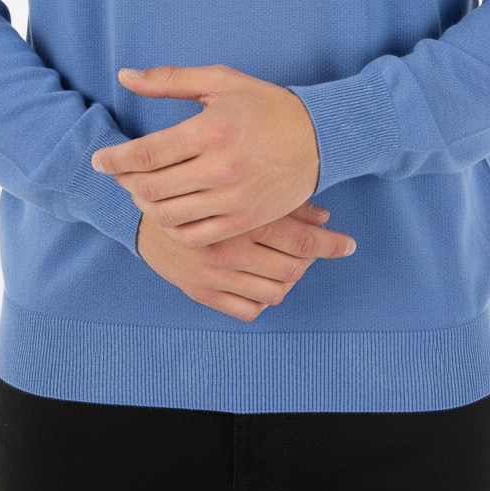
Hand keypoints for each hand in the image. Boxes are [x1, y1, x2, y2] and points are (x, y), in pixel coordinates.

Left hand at [92, 64, 320, 247]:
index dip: (114, 160)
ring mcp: (233, 198)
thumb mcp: (220, 82)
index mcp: (210, 130)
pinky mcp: (246, 219)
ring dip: (146, 207)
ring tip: (143, 193)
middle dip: (126, 184)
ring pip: (169, 216)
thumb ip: (169, 81)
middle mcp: (220, 167)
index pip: (146, 153)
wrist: (320, 138)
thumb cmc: (265, 105)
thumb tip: (124, 76)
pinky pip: (196, 236)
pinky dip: (174, 229)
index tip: (99, 160)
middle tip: (120, 176)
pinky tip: (170, 213)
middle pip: (152, 189)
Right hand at [135, 199, 356, 321]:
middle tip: (314, 247)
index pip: (300, 240)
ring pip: (274, 292)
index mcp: (239, 217)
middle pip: (293, 269)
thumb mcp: (237, 180)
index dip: (331, 245)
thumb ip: (278, 199)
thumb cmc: (195, 183)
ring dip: (290, 279)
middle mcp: (228, 249)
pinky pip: (248, 309)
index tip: (349, 244)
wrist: (141, 204)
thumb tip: (323, 217)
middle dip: (310, 259)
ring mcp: (214, 275)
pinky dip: (264, 298)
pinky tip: (264, 279)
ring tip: (290, 262)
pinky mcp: (201, 292)